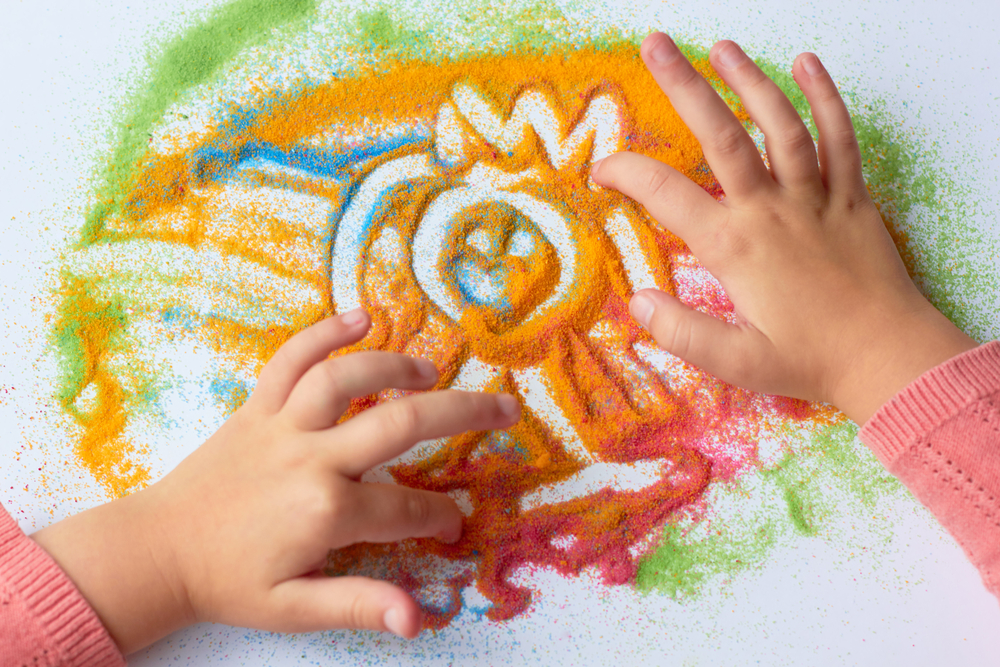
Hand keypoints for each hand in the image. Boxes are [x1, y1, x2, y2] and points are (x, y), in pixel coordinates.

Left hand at [32, 309, 519, 652]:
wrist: (158, 551)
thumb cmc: (229, 582)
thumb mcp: (293, 608)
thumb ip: (358, 605)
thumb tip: (416, 619)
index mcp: (326, 511)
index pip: (406, 510)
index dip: (440, 517)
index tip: (454, 522)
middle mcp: (311, 458)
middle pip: (401, 424)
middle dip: (463, 415)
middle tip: (505, 410)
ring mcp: (282, 426)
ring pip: (346, 380)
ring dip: (395, 367)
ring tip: (431, 371)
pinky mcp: (257, 408)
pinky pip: (291, 361)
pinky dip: (323, 334)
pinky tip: (359, 317)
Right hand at [591, 32, 977, 424]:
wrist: (887, 358)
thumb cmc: (811, 361)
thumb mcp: (736, 362)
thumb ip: (682, 333)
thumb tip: (638, 302)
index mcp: (734, 246)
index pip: (665, 194)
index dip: (626, 174)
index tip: (602, 170)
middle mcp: (771, 210)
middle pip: (722, 136)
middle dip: (685, 87)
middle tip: (656, 46)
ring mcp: (814, 198)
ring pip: (780, 125)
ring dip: (750, 80)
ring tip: (721, 47)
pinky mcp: (851, 198)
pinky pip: (840, 139)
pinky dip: (827, 99)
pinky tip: (808, 64)